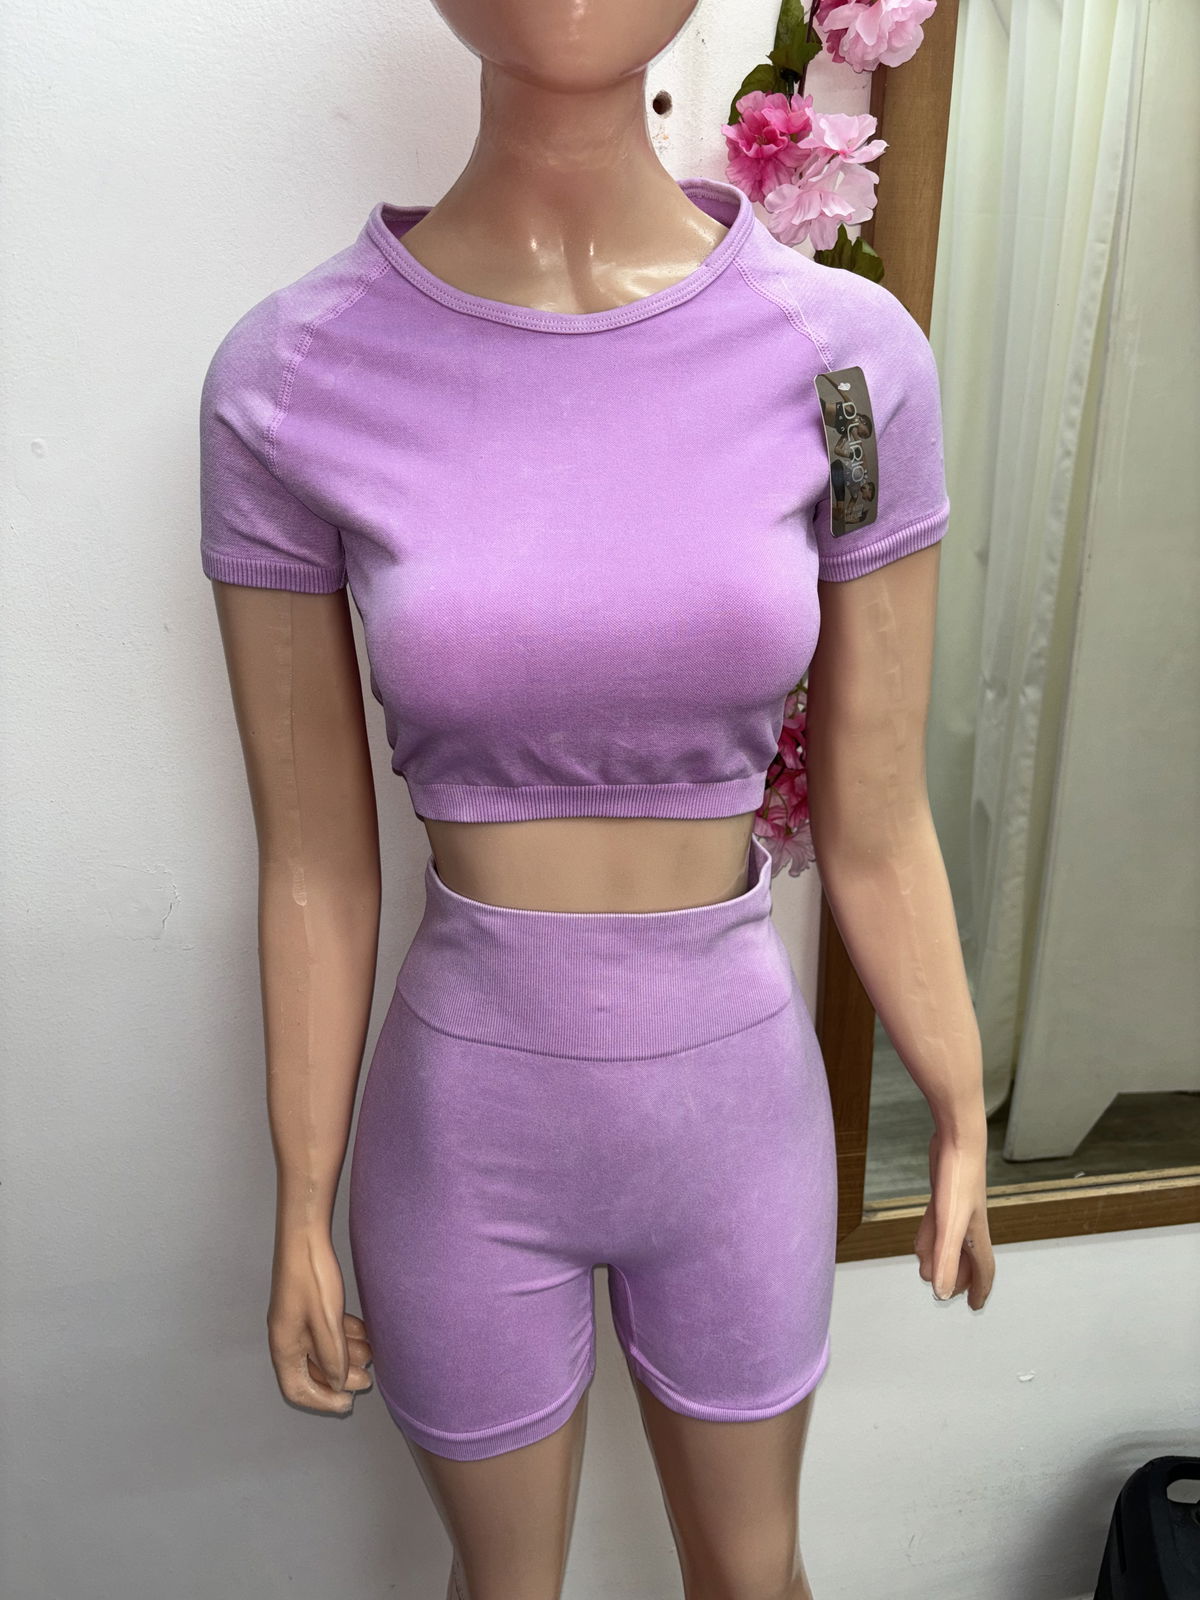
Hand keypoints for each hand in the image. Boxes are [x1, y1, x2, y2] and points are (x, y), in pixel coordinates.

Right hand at [267, 1229, 373, 1414]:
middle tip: (367, 1380)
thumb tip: (338, 1383)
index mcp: (284, 1346)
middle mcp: (288, 1336)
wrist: (306, 1237)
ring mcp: (298, 1320)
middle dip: (341, 1379)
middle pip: (312, 1371)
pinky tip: (364, 1333)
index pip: (297, 1389)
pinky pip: (326, 1331)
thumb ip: (332, 1357)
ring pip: (322, 1350)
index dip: (322, 1401)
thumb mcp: (326, 1322)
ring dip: (346, 1356)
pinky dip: (345, 1337)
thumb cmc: (312, 1278)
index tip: (348, 1403)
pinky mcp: (309, 1306)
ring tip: (371, 1354)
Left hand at [913, 1122, 995, 1309]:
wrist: (958, 1139)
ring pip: (951, 1243)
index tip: (975, 1306)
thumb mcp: (949, 1224)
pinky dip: (930, 1239)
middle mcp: (969, 1223)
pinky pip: (938, 1225)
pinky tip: (920, 1244)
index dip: (980, 1290)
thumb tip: (941, 1293)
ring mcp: (957, 1209)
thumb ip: (944, 1259)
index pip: (983, 1270)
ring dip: (942, 1260)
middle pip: (967, 1259)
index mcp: (976, 1235)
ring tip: (928, 1273)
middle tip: (949, 1294)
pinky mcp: (944, 1195)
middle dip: (959, 1278)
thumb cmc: (959, 1178)